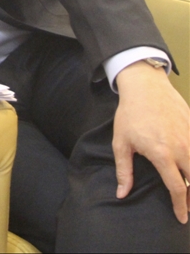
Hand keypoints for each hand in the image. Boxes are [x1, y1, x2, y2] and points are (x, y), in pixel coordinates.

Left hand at [114, 61, 189, 222]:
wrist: (145, 86)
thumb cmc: (130, 114)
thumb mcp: (121, 142)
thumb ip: (123, 170)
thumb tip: (121, 194)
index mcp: (163, 155)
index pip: (178, 189)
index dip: (181, 207)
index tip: (181, 218)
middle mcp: (182, 148)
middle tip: (187, 205)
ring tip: (189, 188)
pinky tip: (189, 165)